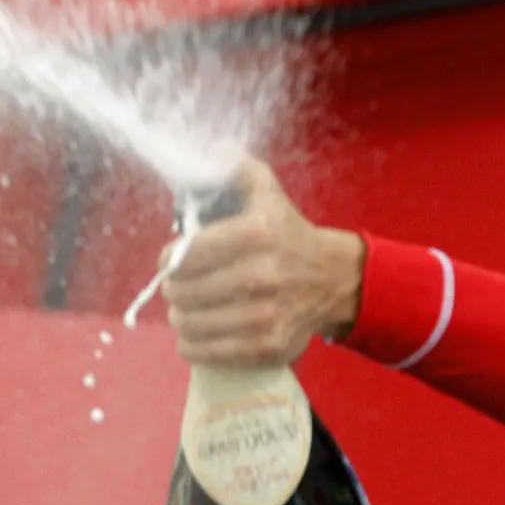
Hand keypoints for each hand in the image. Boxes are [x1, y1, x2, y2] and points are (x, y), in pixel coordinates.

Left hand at [160, 155, 364, 366]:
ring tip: (188, 310)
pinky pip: (205, 352)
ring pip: (190, 324)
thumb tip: (212, 151)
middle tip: (181, 287)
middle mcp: (263, 275)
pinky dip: (192, 345)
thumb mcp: (268, 194)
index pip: (187, 253)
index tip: (172, 261)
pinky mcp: (267, 347)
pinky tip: (197, 332)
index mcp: (258, 233)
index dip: (170, 259)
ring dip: (181, 317)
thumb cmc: (289, 236)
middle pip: (184, 291)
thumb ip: (236, 168)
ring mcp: (266, 316)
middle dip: (175, 289)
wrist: (334, 279)